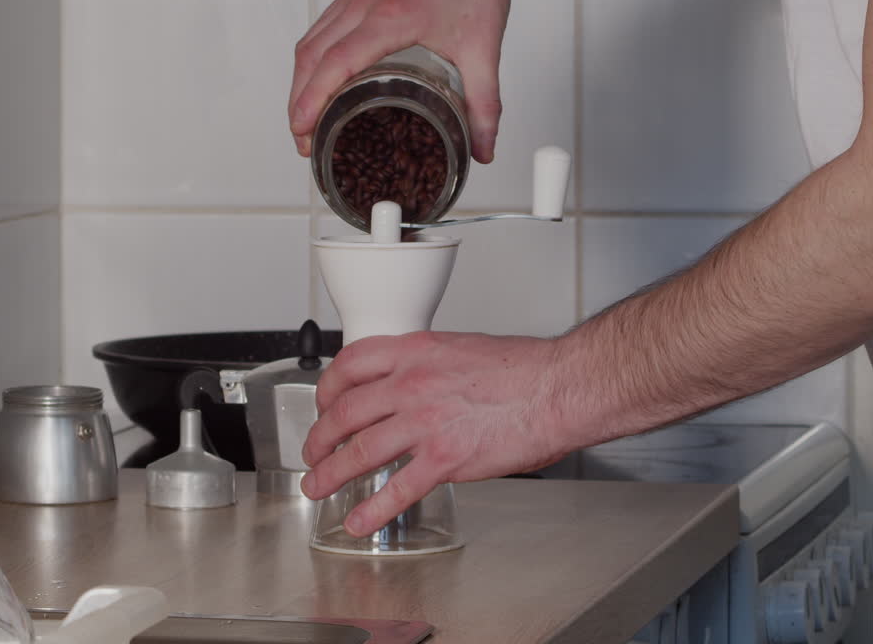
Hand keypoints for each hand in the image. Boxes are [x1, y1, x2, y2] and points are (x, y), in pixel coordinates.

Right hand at [288, 0, 523, 162]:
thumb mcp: (484, 51)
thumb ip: (484, 106)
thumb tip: (481, 148)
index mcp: (393, 16)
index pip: (337, 62)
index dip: (314, 98)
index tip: (304, 129)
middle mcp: (367, 1)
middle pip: (312, 55)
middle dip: (300, 101)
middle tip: (305, 139)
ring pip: (311, 40)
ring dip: (301, 81)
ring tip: (307, 117)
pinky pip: (322, 25)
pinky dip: (312, 57)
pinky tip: (319, 78)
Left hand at [301, 330, 570, 536]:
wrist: (561, 387)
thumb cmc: (526, 370)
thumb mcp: (463, 350)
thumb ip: (431, 368)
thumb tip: (417, 388)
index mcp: (417, 352)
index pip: (351, 363)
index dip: (327, 386)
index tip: (323, 402)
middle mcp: (413, 384)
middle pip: (344, 412)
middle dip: (319, 436)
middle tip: (312, 452)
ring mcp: (426, 422)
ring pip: (359, 451)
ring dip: (330, 473)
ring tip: (317, 487)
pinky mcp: (446, 459)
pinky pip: (397, 489)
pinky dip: (372, 509)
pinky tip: (360, 521)